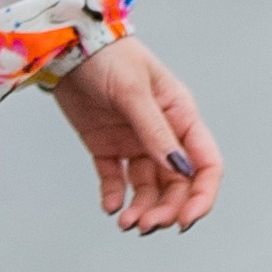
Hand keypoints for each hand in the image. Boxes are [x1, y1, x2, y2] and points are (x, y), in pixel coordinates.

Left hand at [49, 38, 218, 233]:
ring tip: (126, 223)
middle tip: (146, 225)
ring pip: (148, 187)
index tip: (185, 220)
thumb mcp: (135, 92)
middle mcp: (163, 133)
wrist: (66, 45)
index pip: (205, 165)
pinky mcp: (106, 146)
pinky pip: (115, 180)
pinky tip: (110, 207)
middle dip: (166, 209)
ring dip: (142, 208)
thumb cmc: (109, 56)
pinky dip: (115, 196)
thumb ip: (155, 132)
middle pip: (176, 184)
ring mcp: (134, 141)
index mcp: (181, 116)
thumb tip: (178, 170)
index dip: (201, 196)